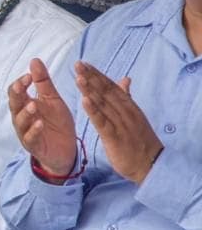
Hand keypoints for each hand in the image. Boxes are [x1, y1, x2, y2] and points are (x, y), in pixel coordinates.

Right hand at [9, 58, 76, 177]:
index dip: (19, 84)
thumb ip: (43, 82)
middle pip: (14, 104)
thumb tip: (34, 60)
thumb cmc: (57, 123)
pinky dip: (34, 130)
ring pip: (20, 121)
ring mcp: (26, 132)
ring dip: (25, 113)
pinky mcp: (34, 145)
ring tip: (33, 105)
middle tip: (22, 85)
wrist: (67, 150)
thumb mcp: (53, 99)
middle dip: (17, 95)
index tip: (29, 76)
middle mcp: (22, 118)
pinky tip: (40, 123)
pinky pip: (30, 138)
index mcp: (25, 104)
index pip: (16, 92)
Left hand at [74, 61, 162, 184]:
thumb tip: (125, 79)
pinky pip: (102, 122)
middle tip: (78, 64)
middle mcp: (125, 112)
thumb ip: (126, 97)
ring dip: (90, 90)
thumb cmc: (141, 141)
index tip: (85, 64)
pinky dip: (93, 111)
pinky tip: (84, 101)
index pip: (111, 87)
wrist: (152, 165)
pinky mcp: (115, 137)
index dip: (97, 75)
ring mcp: (120, 124)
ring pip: (103, 104)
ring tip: (78, 77)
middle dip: (91, 77)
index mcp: (128, 106)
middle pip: (106, 92)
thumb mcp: (134, 116)